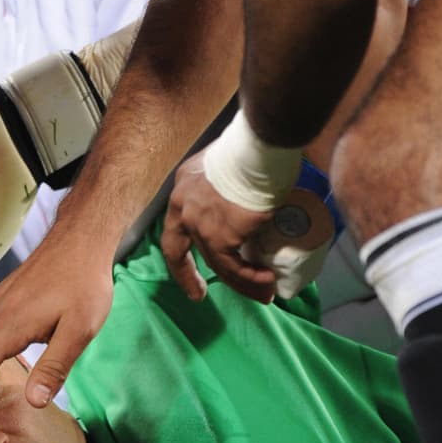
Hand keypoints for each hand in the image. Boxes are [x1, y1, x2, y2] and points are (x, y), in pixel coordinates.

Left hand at [160, 155, 278, 303]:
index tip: (186, 266)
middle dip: (190, 276)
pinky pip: (233, 267)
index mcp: (185, 184)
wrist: (260, 148)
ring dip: (240, 282)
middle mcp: (184, 205)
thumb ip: (232, 182)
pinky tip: (267, 281)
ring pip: (215, 263)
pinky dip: (250, 278)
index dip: (177, 248)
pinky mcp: (218, 236)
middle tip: (200, 294)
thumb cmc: (254, 148)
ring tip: (263, 292)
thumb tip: (252, 197)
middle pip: (185, 249)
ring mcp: (199, 223)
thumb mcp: (232, 163)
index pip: (174, 224)